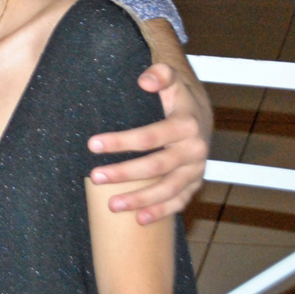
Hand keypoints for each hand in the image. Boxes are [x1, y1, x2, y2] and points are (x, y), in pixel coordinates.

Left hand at [87, 63, 210, 224]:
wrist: (202, 113)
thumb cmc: (177, 96)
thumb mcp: (171, 78)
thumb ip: (159, 74)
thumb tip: (144, 81)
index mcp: (186, 125)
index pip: (149, 136)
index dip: (120, 141)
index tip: (92, 144)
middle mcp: (194, 150)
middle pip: (156, 166)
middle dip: (124, 173)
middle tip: (95, 176)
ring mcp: (196, 169)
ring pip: (168, 190)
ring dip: (140, 200)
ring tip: (112, 206)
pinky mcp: (195, 183)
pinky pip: (179, 201)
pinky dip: (161, 212)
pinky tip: (140, 219)